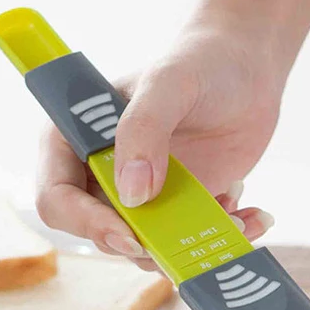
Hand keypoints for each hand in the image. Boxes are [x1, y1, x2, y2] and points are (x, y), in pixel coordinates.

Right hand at [36, 23, 281, 269]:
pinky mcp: (176, 210)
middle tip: (193, 237)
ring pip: (148, 248)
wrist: (248, 69)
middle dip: (150, 244)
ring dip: (189, 248)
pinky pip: (186, 244)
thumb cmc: (201, 61)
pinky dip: (218, 241)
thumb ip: (143, 130)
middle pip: (103, 235)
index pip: (57, 199)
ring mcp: (141, 197)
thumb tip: (131, 194)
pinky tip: (251, 216)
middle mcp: (102, 176)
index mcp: (78, 140)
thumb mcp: (169, 83)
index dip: (87, 224)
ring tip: (236, 217)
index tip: (130, 234)